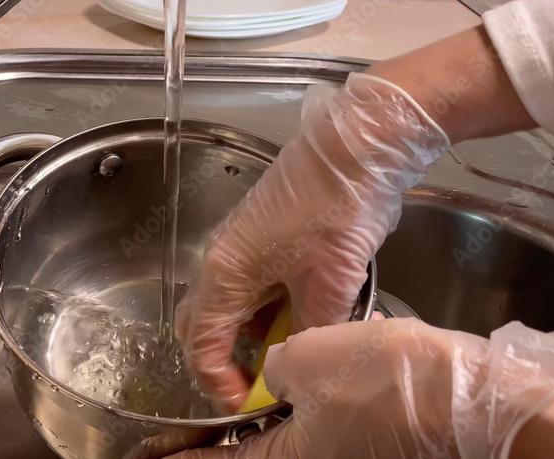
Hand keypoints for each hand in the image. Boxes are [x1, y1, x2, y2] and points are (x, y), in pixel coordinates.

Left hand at [167, 319, 553, 458]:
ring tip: (239, 395)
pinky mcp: (368, 433)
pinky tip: (296, 374)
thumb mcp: (303, 359)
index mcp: (290, 457)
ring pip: (289, 432)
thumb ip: (274, 366)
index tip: (156, 457)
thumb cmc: (378, 381)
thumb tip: (275, 371)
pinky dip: (299, 400)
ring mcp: (343, 448)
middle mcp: (315, 458)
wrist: (461, 394)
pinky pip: (319, 418)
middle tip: (194, 427)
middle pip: (255, 451)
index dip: (188, 457)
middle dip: (223, 438)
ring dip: (262, 415)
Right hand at [175, 72, 449, 411]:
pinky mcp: (260, 235)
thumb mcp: (331, 285)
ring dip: (246, 336)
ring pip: (226, 304)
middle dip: (221, 360)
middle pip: (200, 324)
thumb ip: (311, 331)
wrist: (354, 149)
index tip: (247, 404)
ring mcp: (239, 244)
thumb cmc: (336, 209)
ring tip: (286, 356)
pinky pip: (247, 285)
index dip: (219, 383)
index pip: (201, 345)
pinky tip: (298, 319)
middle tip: (256, 384)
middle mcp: (222, 259)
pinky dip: (263, 312)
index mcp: (226, 274)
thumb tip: (304, 361)